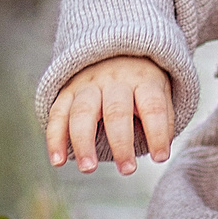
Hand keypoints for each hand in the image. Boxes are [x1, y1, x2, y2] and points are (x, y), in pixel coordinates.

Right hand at [44, 55, 174, 175]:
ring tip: (88, 168)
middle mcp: (114, 80)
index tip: (160, 157)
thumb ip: (163, 119)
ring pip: (83, 112)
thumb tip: (160, 152)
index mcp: (143, 80)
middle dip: (121, 143)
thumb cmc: (142, 82)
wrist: (114, 48)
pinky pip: (57, 114)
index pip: (152, 107)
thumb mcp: (161, 90)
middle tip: (127, 170)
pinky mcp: (67, 91)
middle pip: (116, 111)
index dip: (157, 133)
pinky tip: (58, 161)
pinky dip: (55, 138)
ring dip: (84, 142)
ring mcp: (88, 85)